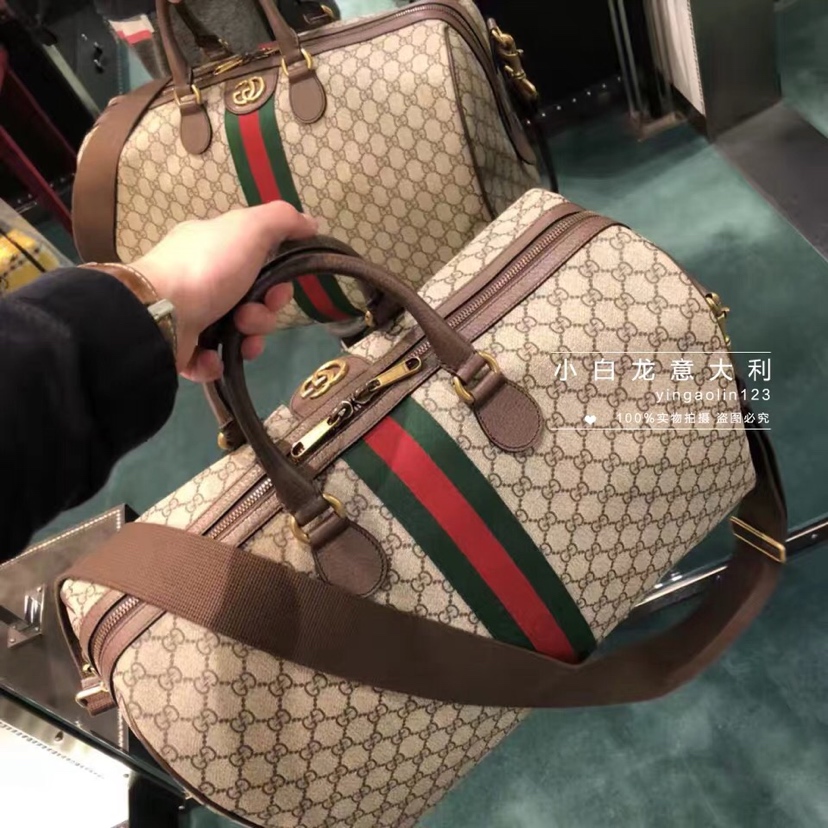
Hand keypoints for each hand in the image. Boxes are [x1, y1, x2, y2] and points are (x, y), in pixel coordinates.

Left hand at [133, 202, 317, 381]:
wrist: (159, 314)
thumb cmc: (207, 268)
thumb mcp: (249, 228)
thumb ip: (282, 220)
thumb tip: (311, 222)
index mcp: (212, 247)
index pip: (257, 263)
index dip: (277, 280)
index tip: (278, 289)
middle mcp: (201, 279)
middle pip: (253, 302)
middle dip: (264, 314)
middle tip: (251, 315)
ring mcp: (190, 316)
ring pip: (239, 333)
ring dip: (249, 338)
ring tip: (237, 337)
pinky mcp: (181, 350)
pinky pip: (213, 360)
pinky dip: (217, 361)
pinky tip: (214, 356)